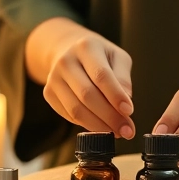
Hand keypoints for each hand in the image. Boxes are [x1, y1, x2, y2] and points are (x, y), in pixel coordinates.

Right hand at [26, 19, 135, 137]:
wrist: (69, 51)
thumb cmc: (100, 56)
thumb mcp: (117, 57)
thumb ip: (123, 78)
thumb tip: (125, 106)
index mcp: (86, 47)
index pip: (101, 75)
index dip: (115, 96)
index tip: (129, 111)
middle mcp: (66, 61)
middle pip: (87, 95)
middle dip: (109, 117)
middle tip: (127, 131)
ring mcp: (53, 78)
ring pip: (76, 109)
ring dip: (98, 126)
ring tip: (116, 132)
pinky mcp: (48, 93)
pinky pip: (69, 115)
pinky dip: (86, 124)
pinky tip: (100, 126)